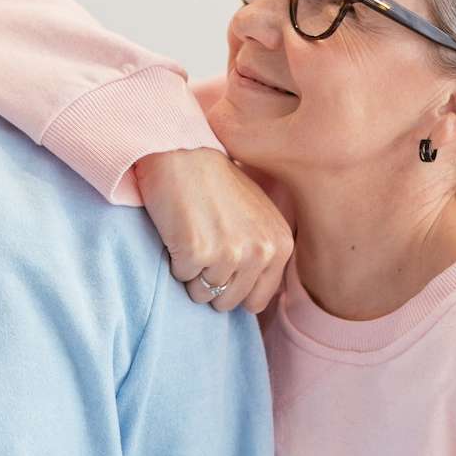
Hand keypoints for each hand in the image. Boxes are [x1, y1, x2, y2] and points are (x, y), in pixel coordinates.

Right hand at [134, 148, 293, 313]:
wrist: (184, 153)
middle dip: (210, 281)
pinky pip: (181, 276)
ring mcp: (229, 254)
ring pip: (202, 293)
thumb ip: (264, 251)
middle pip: (227, 302)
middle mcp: (260, 252)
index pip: (256, 301)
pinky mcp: (197, 252)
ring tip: (193, 234)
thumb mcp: (259, 215)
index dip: (233, 288)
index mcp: (280, 245)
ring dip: (192, 271)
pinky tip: (180, 229)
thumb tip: (257, 297)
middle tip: (204, 244)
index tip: (222, 262)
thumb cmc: (217, 182)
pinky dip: (175, 259)